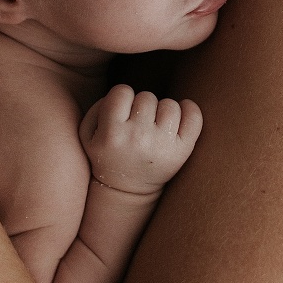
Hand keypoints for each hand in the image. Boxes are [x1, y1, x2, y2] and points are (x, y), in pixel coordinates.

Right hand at [79, 85, 202, 194]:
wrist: (126, 191)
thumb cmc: (107, 154)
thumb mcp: (87, 134)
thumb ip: (98, 107)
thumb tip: (125, 92)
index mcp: (111, 133)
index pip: (122, 92)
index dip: (122, 98)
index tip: (122, 111)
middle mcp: (138, 139)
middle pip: (147, 97)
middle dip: (142, 107)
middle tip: (138, 123)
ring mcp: (162, 146)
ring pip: (170, 105)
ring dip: (163, 111)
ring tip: (154, 125)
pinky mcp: (181, 152)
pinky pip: (194, 117)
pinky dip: (190, 110)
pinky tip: (179, 116)